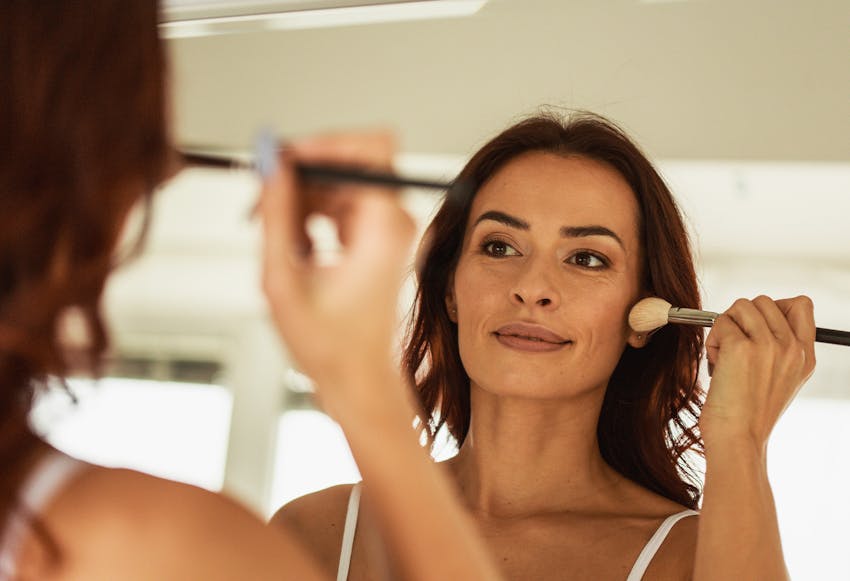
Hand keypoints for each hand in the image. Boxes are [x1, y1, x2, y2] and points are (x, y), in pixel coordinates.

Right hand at [258, 132, 415, 412]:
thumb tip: (270, 166)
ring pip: (339, 183)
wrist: (358, 380)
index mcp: (385, 227)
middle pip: (349, 162)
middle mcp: (394, 221)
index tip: (285, 159)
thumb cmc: (331, 345)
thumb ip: (274, 217)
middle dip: (302, 174)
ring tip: (276, 236)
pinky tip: (297, 251)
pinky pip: (339, 205)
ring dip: (301, 199)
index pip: (370, 147)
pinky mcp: (375, 238)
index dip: (325, 143)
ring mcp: (387, 229)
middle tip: (263, 199)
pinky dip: (311, 217)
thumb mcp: (284, 279)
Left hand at [700, 295, 815, 450]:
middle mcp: (792, 348)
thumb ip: (779, 347)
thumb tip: (755, 315)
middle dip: (742, 319)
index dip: (773, 307)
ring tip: (725, 356)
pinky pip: (720, 322)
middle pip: (763, 301)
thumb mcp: (780, 378)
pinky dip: (712, 340)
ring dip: (726, 327)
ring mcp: (768, 346)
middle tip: (735, 348)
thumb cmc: (748, 413)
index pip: (801, 304)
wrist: (737, 439)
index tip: (756, 329)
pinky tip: (717, 364)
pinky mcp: (741, 348)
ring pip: (741, 306)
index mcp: (806, 355)